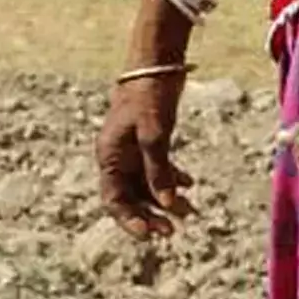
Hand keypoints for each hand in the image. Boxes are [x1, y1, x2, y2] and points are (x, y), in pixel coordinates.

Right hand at [97, 71, 194, 238]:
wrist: (157, 64)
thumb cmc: (150, 95)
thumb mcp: (155, 132)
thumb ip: (159, 168)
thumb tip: (166, 202)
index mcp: (109, 157)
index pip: (114, 199)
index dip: (129, 220)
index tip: (149, 235)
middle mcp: (117, 157)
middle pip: (131, 196)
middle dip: (151, 214)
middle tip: (172, 231)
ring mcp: (133, 149)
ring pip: (147, 183)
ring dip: (166, 198)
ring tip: (189, 212)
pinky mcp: (149, 140)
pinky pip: (158, 167)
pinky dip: (172, 177)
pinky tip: (190, 184)